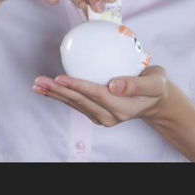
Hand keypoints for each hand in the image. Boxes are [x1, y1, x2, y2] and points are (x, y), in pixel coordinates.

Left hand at [32, 65, 170, 125]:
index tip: (60, 77)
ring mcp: (103, 116)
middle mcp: (110, 116)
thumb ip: (135, 84)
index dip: (77, 85)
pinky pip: (76, 104)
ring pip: (75, 104)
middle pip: (80, 101)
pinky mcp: (97, 113)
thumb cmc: (156, 87)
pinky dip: (61, 96)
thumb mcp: (154, 82)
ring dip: (55, 94)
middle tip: (41, 81)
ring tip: (38, 84)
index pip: (96, 94)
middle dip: (58, 91)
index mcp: (123, 107)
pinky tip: (50, 88)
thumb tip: (113, 85)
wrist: (156, 101)